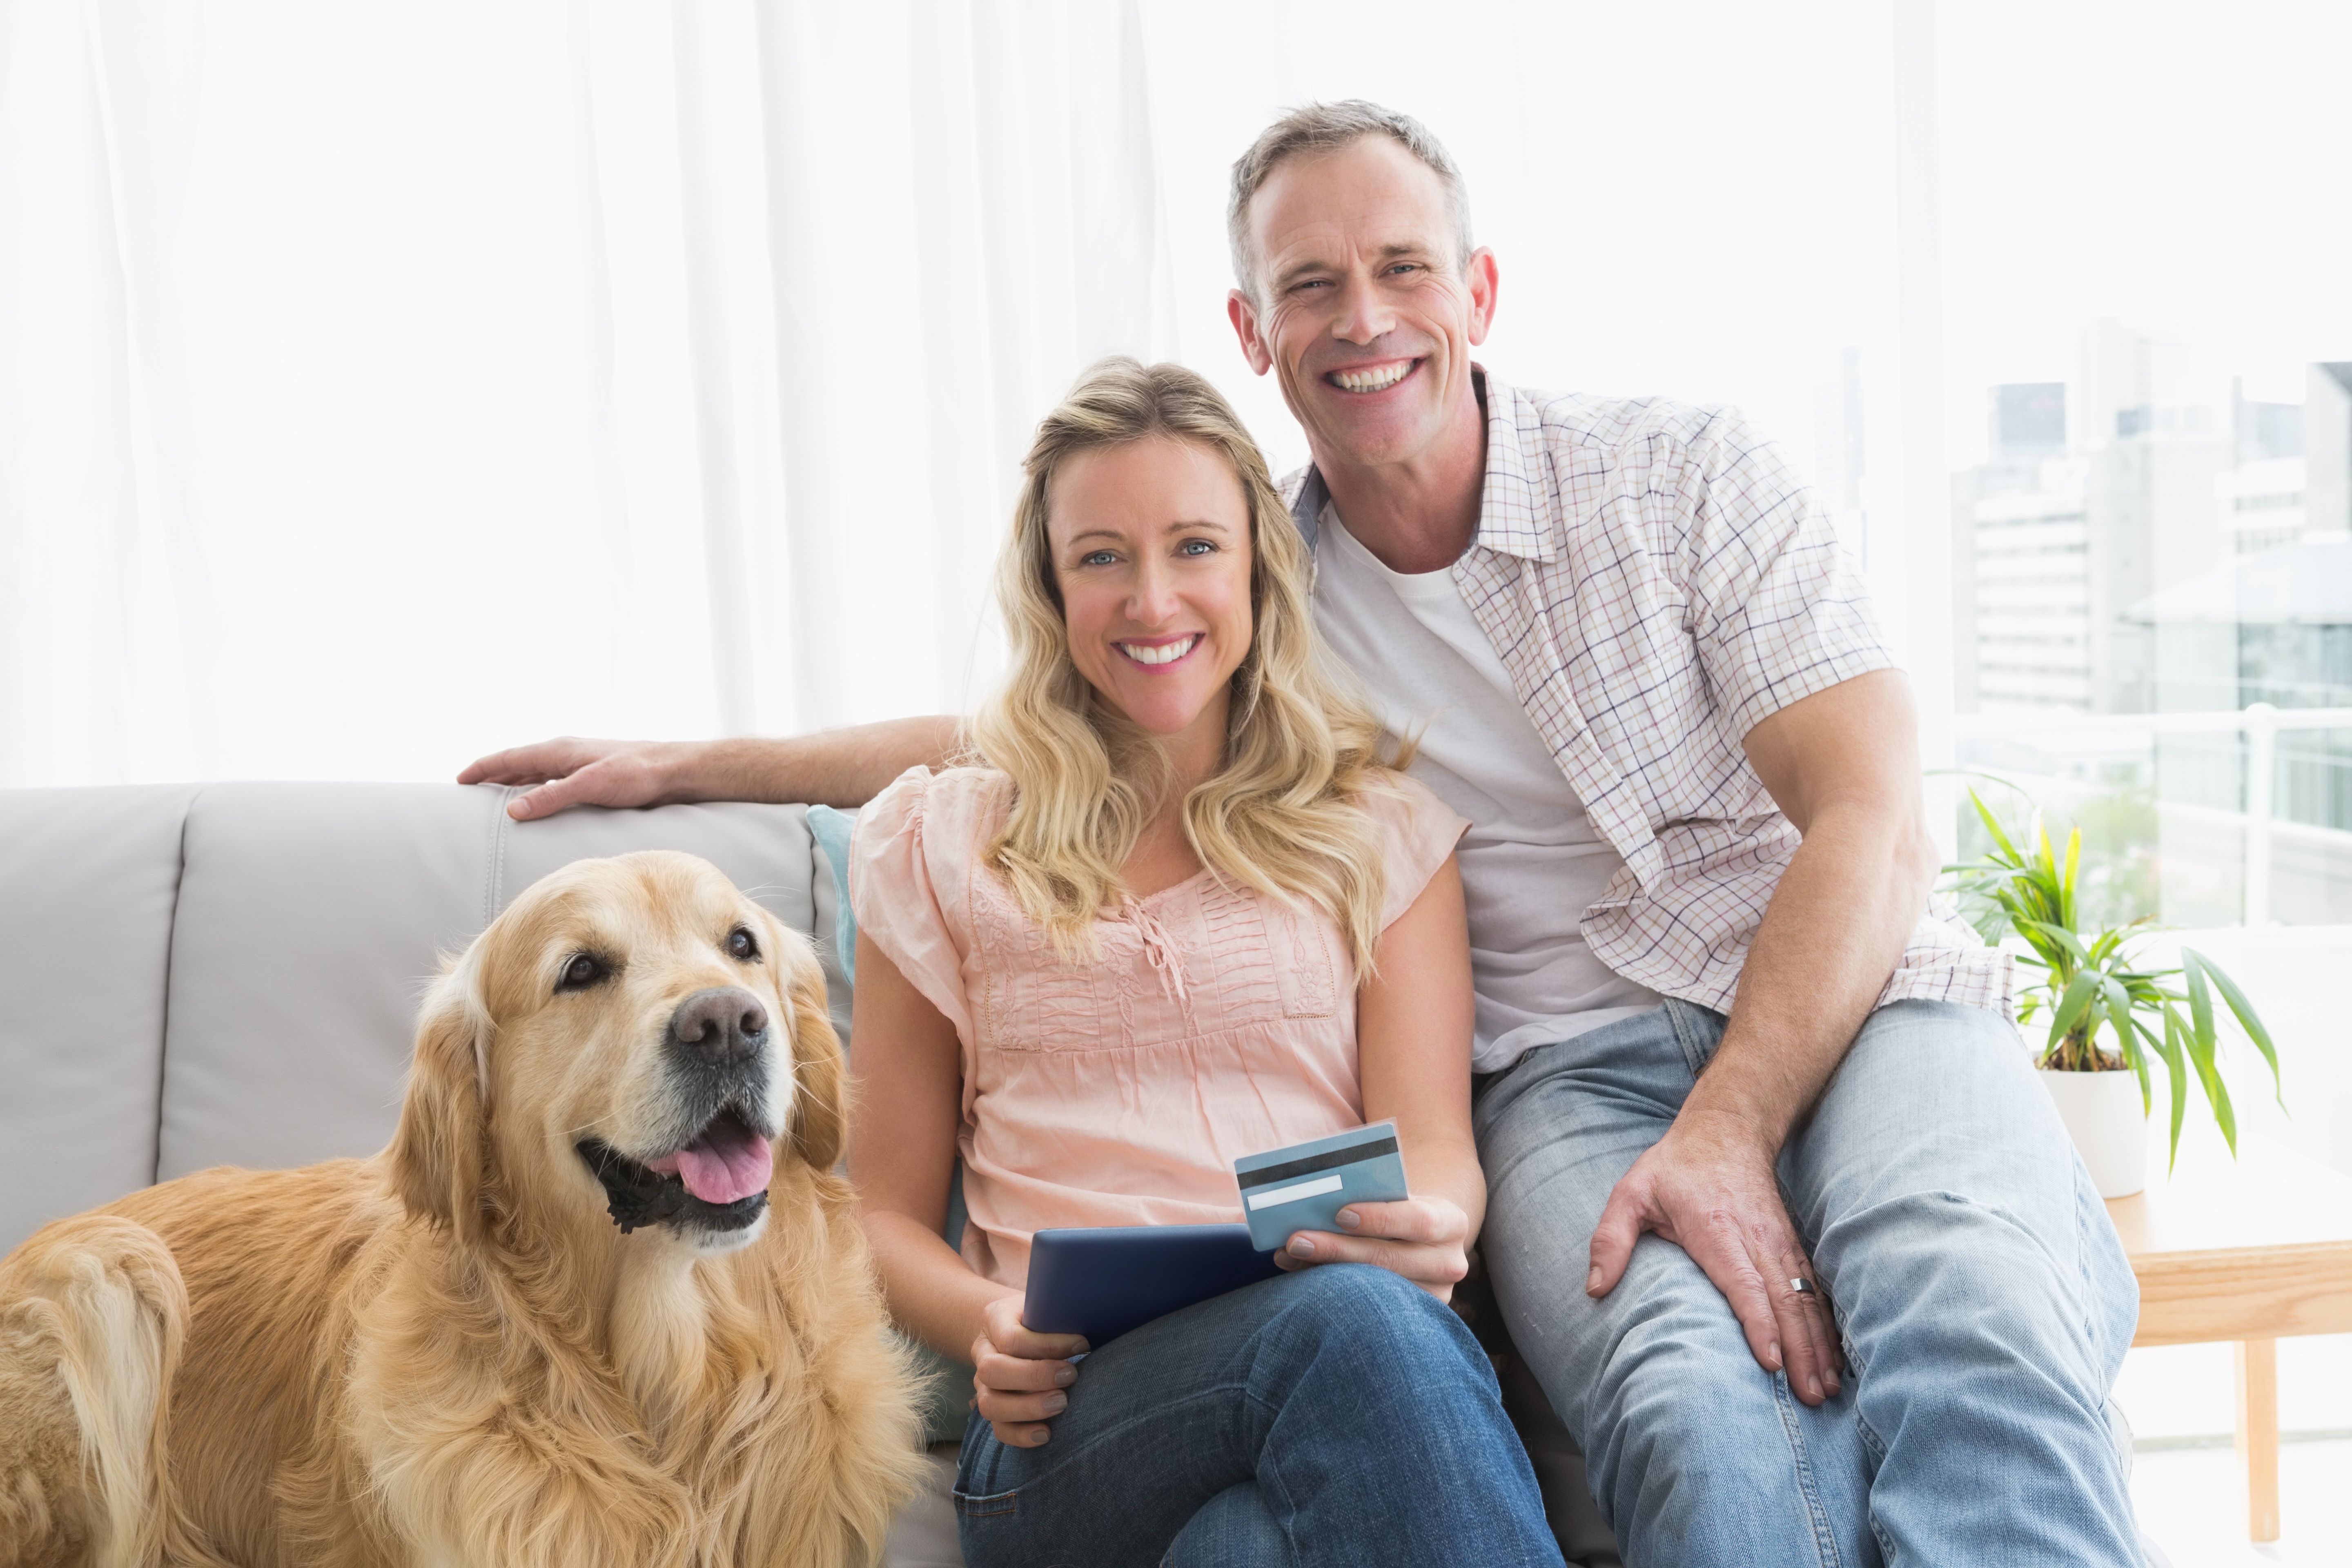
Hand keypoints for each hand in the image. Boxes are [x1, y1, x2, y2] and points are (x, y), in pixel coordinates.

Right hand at [457, 737, 696, 819]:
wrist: (673, 770)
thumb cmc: (637, 773)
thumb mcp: (590, 786)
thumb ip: (551, 797)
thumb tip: (512, 810)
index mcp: (559, 750)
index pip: (509, 757)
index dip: (483, 768)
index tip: (459, 780)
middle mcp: (565, 753)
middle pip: (518, 762)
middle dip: (492, 774)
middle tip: (468, 789)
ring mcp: (578, 763)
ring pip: (536, 771)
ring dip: (513, 781)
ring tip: (494, 795)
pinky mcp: (592, 775)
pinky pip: (553, 779)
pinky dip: (536, 787)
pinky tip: (538, 798)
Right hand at [971, 1295, 1088, 1448]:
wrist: (1014, 1325)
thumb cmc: (1040, 1314)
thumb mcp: (1045, 1303)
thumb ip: (1059, 1314)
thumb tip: (1089, 1339)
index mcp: (994, 1319)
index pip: (1012, 1339)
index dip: (1049, 1346)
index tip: (1083, 1344)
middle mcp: (982, 1353)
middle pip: (992, 1372)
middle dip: (1034, 1377)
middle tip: (1071, 1376)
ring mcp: (982, 1384)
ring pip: (990, 1404)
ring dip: (1028, 1408)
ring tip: (1062, 1403)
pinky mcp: (994, 1407)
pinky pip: (998, 1430)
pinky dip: (1021, 1435)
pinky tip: (1047, 1433)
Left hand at [1273, 1196, 1469, 1302]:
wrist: (1420, 1242)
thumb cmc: (1399, 1211)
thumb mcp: (1396, 1197)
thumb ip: (1367, 1192)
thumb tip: (1312, 1195)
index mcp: (1451, 1222)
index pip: (1420, 1220)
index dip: (1381, 1218)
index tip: (1340, 1213)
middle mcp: (1449, 1264)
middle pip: (1390, 1260)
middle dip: (1338, 1250)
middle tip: (1296, 1240)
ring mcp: (1434, 1298)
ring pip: (1376, 1291)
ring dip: (1325, 1275)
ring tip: (1288, 1257)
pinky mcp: (1413, 1319)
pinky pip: (1369, 1311)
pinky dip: (1332, 1294)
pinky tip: (1301, 1283)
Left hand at [1586, 1107, 1843, 1405]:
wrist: (1726, 1130)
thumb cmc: (1673, 1169)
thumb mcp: (1630, 1193)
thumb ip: (1611, 1239)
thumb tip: (1594, 1289)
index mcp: (1716, 1229)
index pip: (1743, 1282)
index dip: (1759, 1323)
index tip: (1771, 1363)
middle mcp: (1756, 1239)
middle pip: (1784, 1300)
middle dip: (1799, 1351)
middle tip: (1809, 1398)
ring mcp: (1779, 1243)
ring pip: (1805, 1299)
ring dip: (1818, 1345)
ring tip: (1825, 1390)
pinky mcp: (1791, 1246)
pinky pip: (1813, 1290)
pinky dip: (1825, 1326)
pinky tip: (1832, 1360)